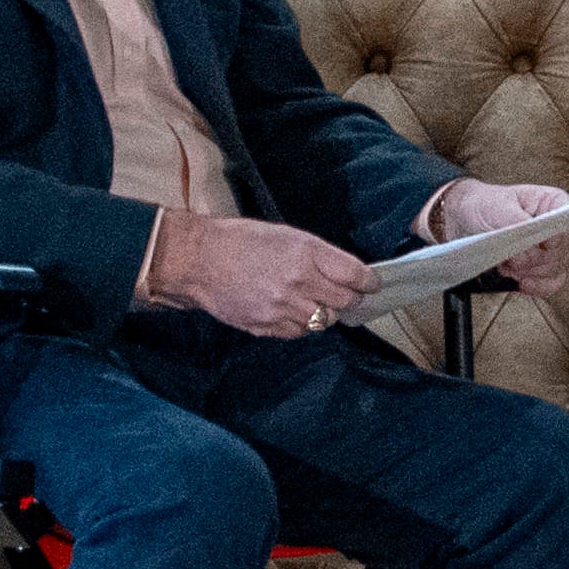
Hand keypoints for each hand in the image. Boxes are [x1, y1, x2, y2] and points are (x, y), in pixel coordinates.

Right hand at [148, 210, 375, 338]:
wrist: (197, 260)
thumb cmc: (240, 242)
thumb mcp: (286, 236)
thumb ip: (319, 256)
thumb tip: (348, 273)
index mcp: (305, 253)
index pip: (355, 275)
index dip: (369, 282)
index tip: (371, 284)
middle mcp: (298, 282)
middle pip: (346, 302)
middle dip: (350, 299)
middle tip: (345, 294)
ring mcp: (282, 308)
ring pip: (324, 321)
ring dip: (323, 312)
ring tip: (309, 300)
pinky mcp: (267, 326)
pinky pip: (298, 332)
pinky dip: (299, 324)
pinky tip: (287, 310)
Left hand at [428, 181, 568, 288]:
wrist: (465, 221)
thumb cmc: (484, 206)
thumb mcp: (497, 208)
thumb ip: (517, 225)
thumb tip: (530, 253)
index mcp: (552, 203)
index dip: (558, 234)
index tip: (544, 244)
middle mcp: (557, 227)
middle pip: (561, 251)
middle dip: (534, 259)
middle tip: (510, 257)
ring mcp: (551, 250)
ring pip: (555, 270)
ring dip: (529, 272)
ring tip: (506, 265)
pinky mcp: (542, 269)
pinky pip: (551, 284)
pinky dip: (536, 286)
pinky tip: (520, 282)